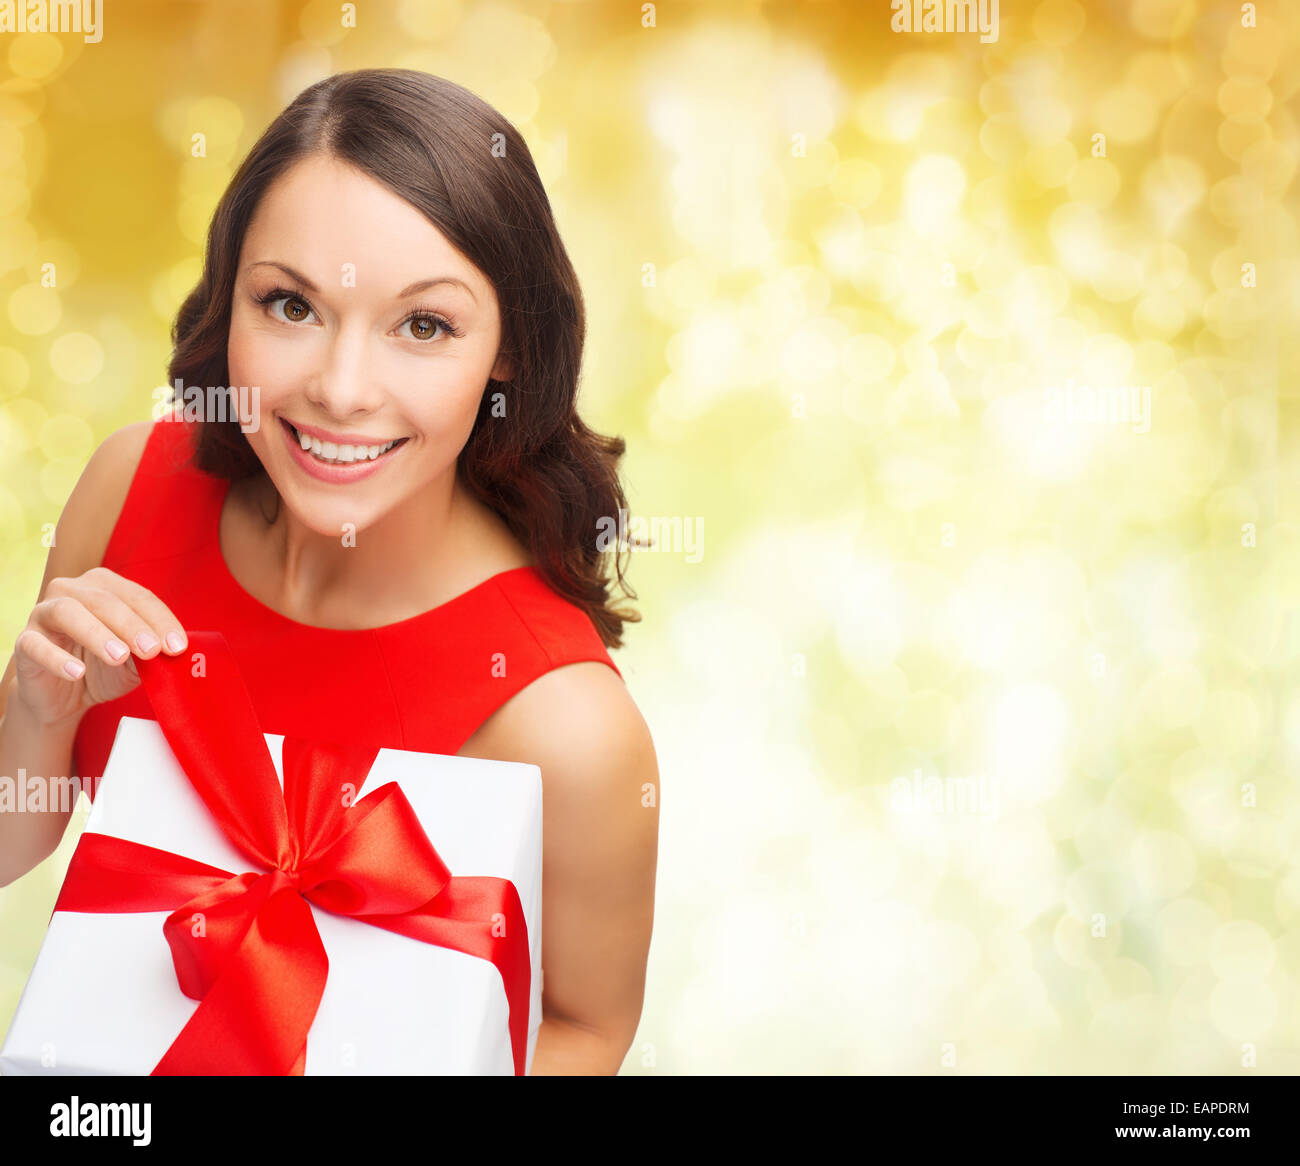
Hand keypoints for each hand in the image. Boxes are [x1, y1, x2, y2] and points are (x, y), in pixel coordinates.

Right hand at [11, 567, 187, 727]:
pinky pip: (36, 645)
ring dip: (97, 634)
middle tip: (152, 650)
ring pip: (68, 612)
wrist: (65, 696)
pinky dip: (57, 658)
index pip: (138, 596)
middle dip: (132, 625)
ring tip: (119, 657)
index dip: (160, 620)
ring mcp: (44, 614)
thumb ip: (152, 651)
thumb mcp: (135, 661)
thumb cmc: (103, 667)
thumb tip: (177, 650)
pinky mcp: (25, 641)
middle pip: (105, 600)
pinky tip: (77, 672)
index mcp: (105, 587)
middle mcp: (72, 591)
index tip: (178, 646)